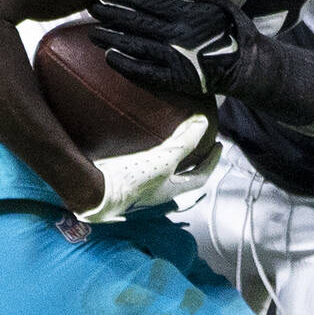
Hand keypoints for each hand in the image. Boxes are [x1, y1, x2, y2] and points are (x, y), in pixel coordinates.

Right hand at [74, 114, 220, 222]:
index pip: (200, 177)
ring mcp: (142, 186)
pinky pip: (147, 164)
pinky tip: (148, 141)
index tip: (218, 145)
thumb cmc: (132, 180)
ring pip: (165, 169)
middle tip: (200, 140)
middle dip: (194, 158)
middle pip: (183, 174)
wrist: (95, 191)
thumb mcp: (164, 159)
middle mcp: (159, 191)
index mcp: (171, 190)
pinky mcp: (126, 177)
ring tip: (177, 137)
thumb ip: (185, 142)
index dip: (212, 161)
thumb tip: (203, 123)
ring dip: (173, 154)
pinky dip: (154, 152)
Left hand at [89, 0, 313, 125]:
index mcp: (185, 13)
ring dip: (112, 39)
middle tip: (90, 9)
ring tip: (92, 34)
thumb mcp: (219, 1)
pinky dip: (126, 65)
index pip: (146, 2)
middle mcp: (176, 34)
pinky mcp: (175, 79)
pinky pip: (145, 72)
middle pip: (135, 23)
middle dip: (110, 15)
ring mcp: (174, 58)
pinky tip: (110, 59)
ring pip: (135, 46)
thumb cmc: (233, 29)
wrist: (249, 66)